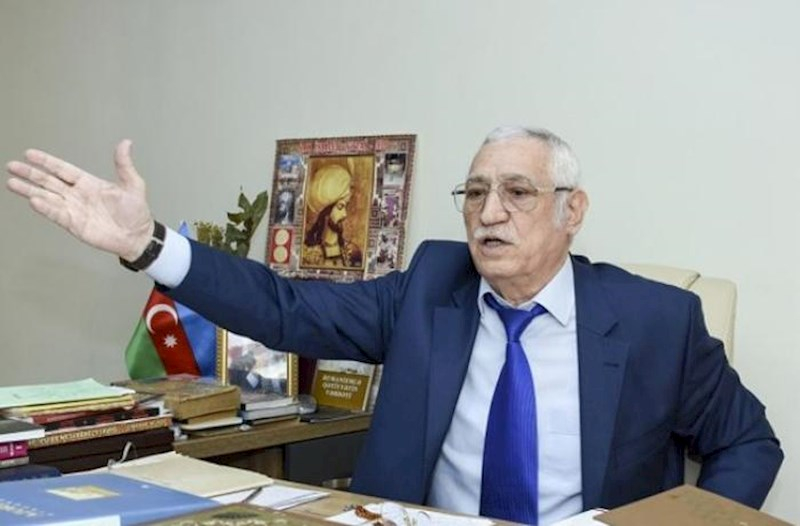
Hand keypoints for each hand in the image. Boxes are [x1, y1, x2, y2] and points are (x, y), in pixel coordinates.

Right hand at [6, 140, 154, 260]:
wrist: (138, 237)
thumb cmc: (136, 213)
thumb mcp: (133, 185)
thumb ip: (124, 165)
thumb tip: (125, 143)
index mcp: (88, 183)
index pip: (62, 169)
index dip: (46, 162)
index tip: (29, 154)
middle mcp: (77, 195)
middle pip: (49, 182)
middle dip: (30, 174)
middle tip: (12, 166)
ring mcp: (74, 210)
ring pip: (47, 197)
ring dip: (29, 190)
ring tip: (11, 183)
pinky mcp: (74, 225)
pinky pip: (57, 214)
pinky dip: (45, 208)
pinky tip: (33, 201)